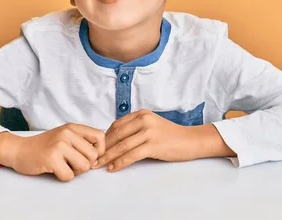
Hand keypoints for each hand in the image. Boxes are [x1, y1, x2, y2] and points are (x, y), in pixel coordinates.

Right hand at [0, 123, 105, 181]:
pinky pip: (69, 176)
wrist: (19, 150)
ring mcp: (59, 145)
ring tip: (64, 166)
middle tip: (72, 164)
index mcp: (72, 127)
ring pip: (84, 166)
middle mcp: (67, 134)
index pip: (100, 137)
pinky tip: (55, 170)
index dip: (99, 150)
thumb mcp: (64, 136)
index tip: (89, 156)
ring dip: (75, 171)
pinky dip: (64, 177)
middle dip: (85, 165)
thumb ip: (81, 141)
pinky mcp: (51, 158)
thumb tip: (102, 154)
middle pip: (93, 156)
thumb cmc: (44, 146)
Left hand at [93, 109, 232, 171]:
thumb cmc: (170, 135)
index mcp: (141, 113)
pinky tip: (113, 168)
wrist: (190, 141)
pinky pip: (132, 155)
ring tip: (98, 165)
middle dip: (102, 148)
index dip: (103, 138)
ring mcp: (149, 131)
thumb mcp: (151, 125)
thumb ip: (134, 128)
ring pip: (121, 146)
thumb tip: (113, 139)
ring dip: (107, 157)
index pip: (115, 125)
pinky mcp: (153, 144)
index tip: (95, 147)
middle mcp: (143, 119)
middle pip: (116, 135)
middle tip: (91, 158)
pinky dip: (120, 162)